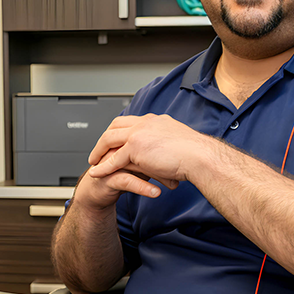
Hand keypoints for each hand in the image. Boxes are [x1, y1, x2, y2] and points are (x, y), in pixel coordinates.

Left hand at [87, 114, 208, 187]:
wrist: (201, 157)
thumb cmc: (196, 154)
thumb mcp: (178, 143)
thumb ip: (166, 144)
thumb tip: (165, 152)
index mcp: (156, 120)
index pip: (131, 121)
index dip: (119, 130)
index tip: (114, 138)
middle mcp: (145, 122)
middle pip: (115, 125)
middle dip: (105, 137)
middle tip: (99, 149)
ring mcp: (139, 133)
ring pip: (110, 139)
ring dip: (99, 151)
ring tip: (93, 161)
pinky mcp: (135, 148)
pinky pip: (114, 158)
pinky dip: (103, 166)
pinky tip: (97, 173)